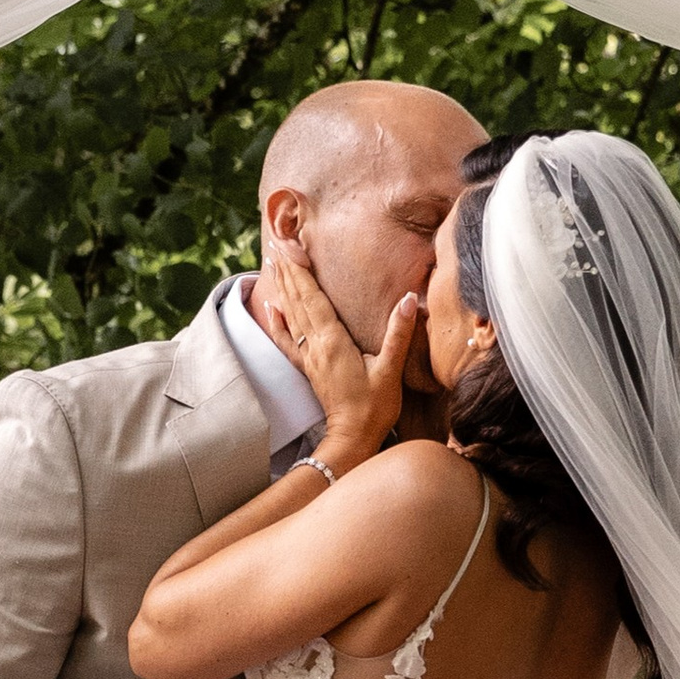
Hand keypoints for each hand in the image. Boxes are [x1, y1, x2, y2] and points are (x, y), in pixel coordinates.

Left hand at [269, 240, 418, 469]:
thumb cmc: (374, 407)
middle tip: (276, 240)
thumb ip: (399, 333)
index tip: (291, 244)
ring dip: (281, 286)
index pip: (313, 296)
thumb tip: (409, 299)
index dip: (302, 269)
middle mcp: (315, 344)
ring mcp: (309, 356)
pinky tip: (271, 306)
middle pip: (298, 299)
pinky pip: (287, 340)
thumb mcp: (391, 369)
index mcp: (333, 340)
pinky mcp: (308, 367)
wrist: (353, 438)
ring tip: (272, 260)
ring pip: (290, 313)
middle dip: (287, 268)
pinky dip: (277, 321)